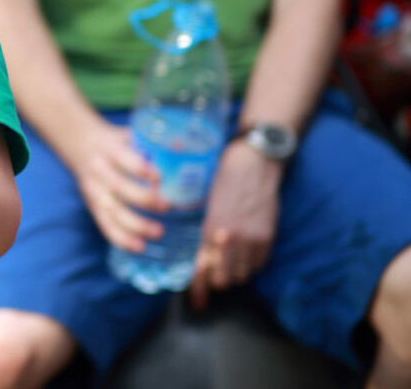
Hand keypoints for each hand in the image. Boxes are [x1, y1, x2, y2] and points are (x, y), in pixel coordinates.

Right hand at [71, 121, 168, 252]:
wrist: (80, 144)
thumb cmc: (115, 141)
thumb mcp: (128, 133)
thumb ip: (151, 141)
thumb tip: (183, 146)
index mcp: (108, 148)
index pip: (123, 158)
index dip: (140, 169)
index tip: (160, 178)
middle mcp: (97, 170)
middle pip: (118, 187)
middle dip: (144, 199)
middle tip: (167, 206)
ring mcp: (93, 190)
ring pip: (112, 211)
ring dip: (136, 224)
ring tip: (159, 232)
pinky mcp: (92, 206)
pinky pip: (105, 225)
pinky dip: (121, 238)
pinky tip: (139, 246)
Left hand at [188, 141, 281, 308]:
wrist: (253, 163)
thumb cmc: (222, 178)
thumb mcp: (205, 205)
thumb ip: (202, 232)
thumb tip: (199, 256)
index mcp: (210, 228)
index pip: (203, 268)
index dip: (198, 288)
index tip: (195, 301)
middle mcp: (231, 237)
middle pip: (223, 279)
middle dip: (215, 280)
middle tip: (211, 274)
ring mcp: (252, 238)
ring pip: (241, 275)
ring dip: (233, 272)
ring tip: (227, 261)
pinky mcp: (268, 237)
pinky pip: (259, 265)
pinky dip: (250, 265)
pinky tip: (243, 255)